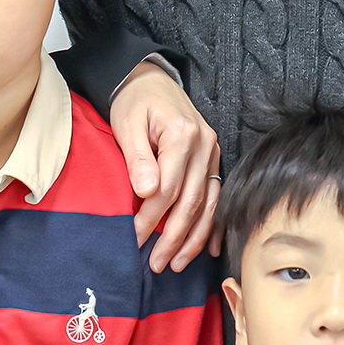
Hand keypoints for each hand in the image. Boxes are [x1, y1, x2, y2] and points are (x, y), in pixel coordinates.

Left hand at [109, 61, 219, 271]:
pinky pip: (216, 196)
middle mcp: (205, 145)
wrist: (150, 81)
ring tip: (177, 263)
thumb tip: (147, 192)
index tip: (135, 238)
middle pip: (192, 201)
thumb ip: (138, 159)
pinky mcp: (213, 159)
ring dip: (194, 237)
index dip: (152, 218)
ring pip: (209, 204)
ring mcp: (213, 153)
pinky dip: (213, 224)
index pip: (168, 188)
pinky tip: (209, 248)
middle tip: (158, 263)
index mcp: (183, 135)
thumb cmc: (135, 103)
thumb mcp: (127, 125)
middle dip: (175, 237)